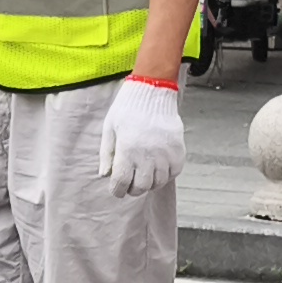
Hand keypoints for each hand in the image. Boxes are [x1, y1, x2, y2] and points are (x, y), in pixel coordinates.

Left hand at [98, 75, 185, 195]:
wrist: (152, 92)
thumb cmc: (127, 109)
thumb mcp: (110, 128)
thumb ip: (107, 153)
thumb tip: (104, 175)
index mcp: (127, 150)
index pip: (121, 182)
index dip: (117, 190)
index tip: (116, 190)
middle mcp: (147, 155)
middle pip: (141, 187)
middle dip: (133, 189)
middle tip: (130, 184)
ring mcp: (165, 154)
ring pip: (158, 182)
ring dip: (149, 183)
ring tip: (144, 175)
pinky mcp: (177, 150)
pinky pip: (173, 173)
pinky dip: (166, 175)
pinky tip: (158, 168)